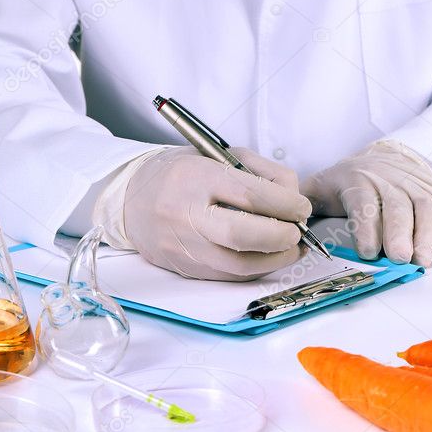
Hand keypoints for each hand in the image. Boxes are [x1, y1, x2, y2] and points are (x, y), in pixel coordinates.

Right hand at [122, 146, 311, 280]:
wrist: (129, 199)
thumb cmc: (180, 174)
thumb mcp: (218, 155)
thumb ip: (260, 172)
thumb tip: (294, 198)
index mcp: (195, 178)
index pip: (251, 195)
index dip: (286, 205)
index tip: (301, 207)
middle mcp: (185, 214)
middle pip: (244, 235)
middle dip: (281, 236)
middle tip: (297, 231)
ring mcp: (183, 246)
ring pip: (239, 264)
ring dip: (275, 259)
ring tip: (291, 248)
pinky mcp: (184, 268)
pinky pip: (229, 276)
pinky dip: (256, 269)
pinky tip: (269, 257)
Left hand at [300, 140, 431, 266]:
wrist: (384, 156)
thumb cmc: (347, 183)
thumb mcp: (318, 189)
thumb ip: (301, 206)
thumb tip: (286, 226)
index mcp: (357, 180)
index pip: (363, 201)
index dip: (367, 226)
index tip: (368, 251)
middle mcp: (389, 179)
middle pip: (399, 205)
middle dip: (400, 233)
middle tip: (401, 259)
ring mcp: (417, 183)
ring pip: (426, 206)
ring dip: (427, 235)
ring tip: (423, 260)